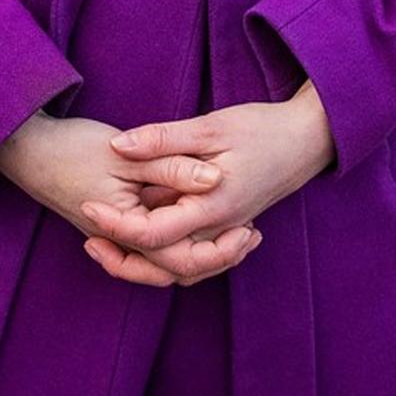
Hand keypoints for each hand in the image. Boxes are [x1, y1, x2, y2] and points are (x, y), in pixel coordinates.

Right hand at [0, 111, 258, 288]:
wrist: (28, 149)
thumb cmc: (73, 148)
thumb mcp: (125, 154)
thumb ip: (170, 165)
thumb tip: (215, 178)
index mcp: (129, 228)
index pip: (182, 256)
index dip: (220, 248)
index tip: (250, 229)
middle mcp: (124, 242)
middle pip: (178, 268)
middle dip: (218, 257)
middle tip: (253, 236)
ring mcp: (119, 236)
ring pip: (167, 260)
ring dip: (203, 251)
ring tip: (238, 231)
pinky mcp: (118, 222)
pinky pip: (156, 245)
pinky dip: (182, 238)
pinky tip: (199, 216)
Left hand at [78, 84, 336, 285]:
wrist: (307, 141)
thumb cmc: (261, 129)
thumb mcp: (210, 127)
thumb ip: (164, 139)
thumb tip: (118, 146)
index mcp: (212, 207)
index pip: (154, 233)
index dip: (115, 224)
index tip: (87, 204)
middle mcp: (219, 230)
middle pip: (164, 267)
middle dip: (123, 261)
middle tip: (87, 241)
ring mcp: (225, 232)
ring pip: (179, 268)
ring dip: (142, 263)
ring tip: (106, 242)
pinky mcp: (227, 227)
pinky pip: (193, 256)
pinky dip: (166, 255)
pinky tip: (144, 235)